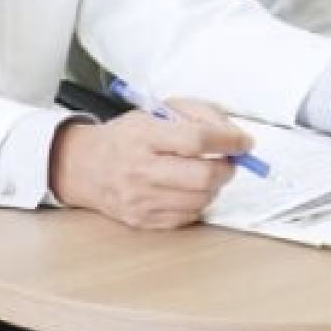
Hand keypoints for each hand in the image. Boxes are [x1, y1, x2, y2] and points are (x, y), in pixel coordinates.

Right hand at [49, 98, 250, 229]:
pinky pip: (188, 216)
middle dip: (227, 168)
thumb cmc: (128, 136)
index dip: (228, 142)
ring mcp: (141, 199)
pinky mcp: (143, 220)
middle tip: (228, 161)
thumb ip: (199, 114)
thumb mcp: (158, 110)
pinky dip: (198, 202)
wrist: (85, 166)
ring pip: (201, 199)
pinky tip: (187, 189)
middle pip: (202, 176)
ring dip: (214, 186)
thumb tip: (234, 135)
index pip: (196, 140)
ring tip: (205, 173)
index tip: (244, 142)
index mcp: (144, 136)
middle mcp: (140, 169)